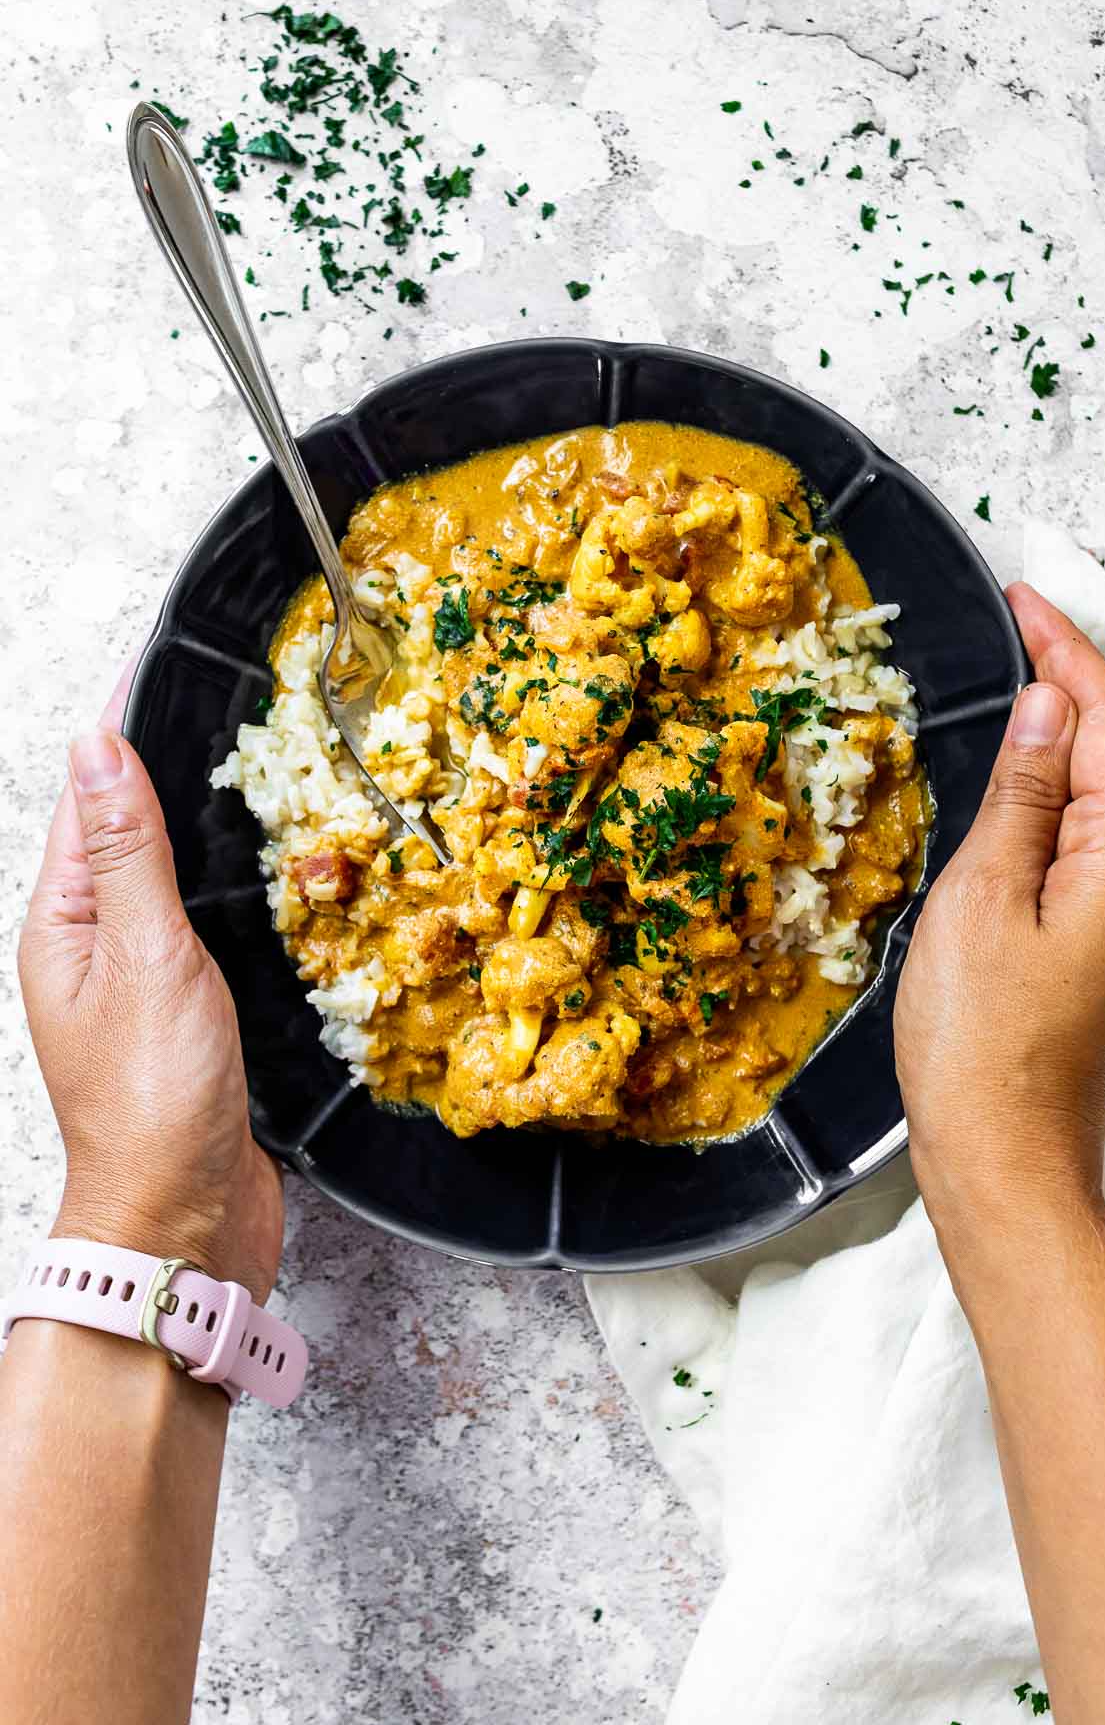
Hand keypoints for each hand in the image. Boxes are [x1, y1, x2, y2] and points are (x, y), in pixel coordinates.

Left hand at [18, 672, 283, 1302]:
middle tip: (220, 699)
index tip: (161, 659)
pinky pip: (205, 927)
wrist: (183, 1219)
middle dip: (165, 764)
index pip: (90, 796)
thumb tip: (99, 745)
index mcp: (63, 923)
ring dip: (202, 824)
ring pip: (171, 877)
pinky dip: (231, 889)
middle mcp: (95, 947)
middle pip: (127, 830)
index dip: (123, 726)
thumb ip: (131, 852)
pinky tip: (266, 877)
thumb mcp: (142, 956)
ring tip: (248, 768)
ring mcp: (142, 982)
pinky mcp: (190, 1013)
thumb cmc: (152, 1104)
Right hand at [895, 582, 1104, 1227]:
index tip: (1022, 598)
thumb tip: (1045, 709)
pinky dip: (1048, 801)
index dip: (1064, 648)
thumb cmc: (983, 1050)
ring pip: (1099, 797)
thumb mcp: (983, 898)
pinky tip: (1010, 790)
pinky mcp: (1103, 944)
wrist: (1004, 1161)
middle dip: (1066, 681)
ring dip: (1056, 740)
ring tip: (1006, 689)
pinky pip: (1083, 845)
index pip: (1104, 721)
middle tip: (1012, 625)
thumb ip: (1020, 796)